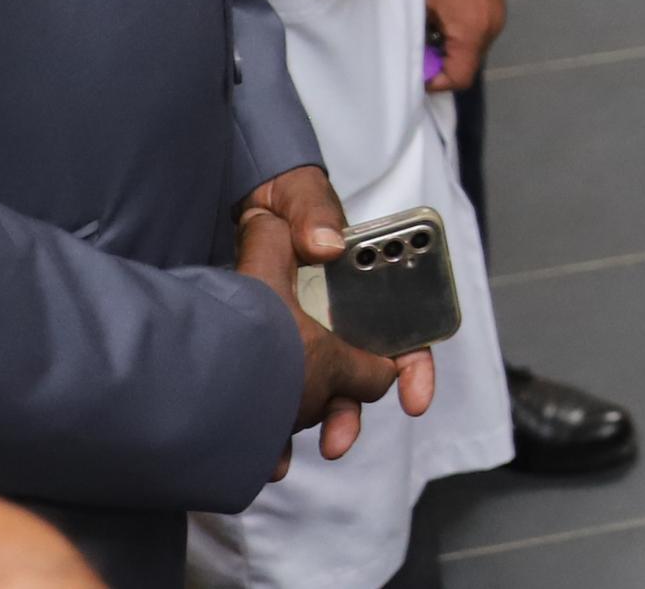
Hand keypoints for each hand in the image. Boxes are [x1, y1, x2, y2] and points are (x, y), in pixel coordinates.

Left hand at [237, 168, 434, 456]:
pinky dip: (268, 427)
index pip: (403, 331)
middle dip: (353, 412)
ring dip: (311, 426)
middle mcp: (337, 319)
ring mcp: (300, 340)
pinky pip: (274, 398)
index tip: (415, 397)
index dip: (414, 368)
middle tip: (338, 440)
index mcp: (361, 286)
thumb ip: (312, 210)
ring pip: (320, 395)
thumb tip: (326, 244)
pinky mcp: (264, 355)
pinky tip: (256, 446)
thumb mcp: (297, 193)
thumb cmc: (276, 196)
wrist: (228, 210)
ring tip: (289, 451)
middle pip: (361, 376)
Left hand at [424, 0, 506, 90]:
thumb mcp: (418, 4)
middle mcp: (494, 23)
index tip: (415, 65)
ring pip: (474, 44)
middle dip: (442, 59)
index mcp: (475, 29)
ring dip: (450, 42)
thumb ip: (419, 41)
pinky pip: (479, 26)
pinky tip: (442, 8)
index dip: (434, 80)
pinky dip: (460, 27)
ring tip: (428, 22)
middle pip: (469, 62)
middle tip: (417, 41)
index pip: (459, 78)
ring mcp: (499, 8)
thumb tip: (419, 61)